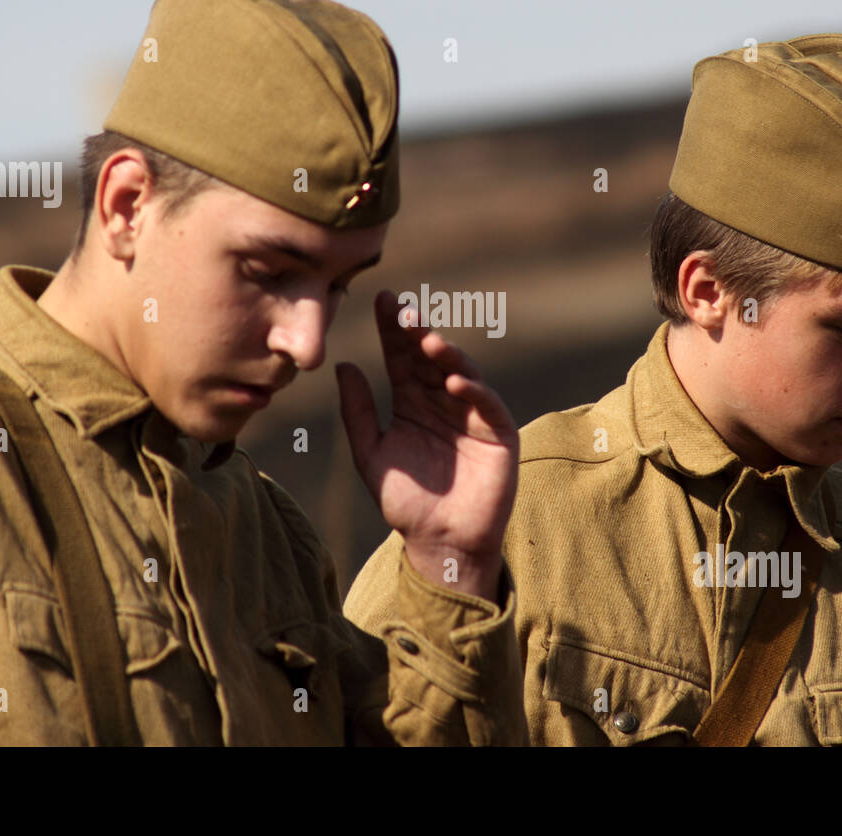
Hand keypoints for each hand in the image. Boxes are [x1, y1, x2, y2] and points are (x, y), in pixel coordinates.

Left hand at [336, 290, 518, 601]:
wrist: (438, 541)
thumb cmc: (406, 501)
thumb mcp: (371, 453)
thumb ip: (357, 412)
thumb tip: (343, 365)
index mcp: (413, 402)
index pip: (402, 357)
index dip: (392, 330)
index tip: (380, 300)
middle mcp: (443, 401)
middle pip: (431, 358)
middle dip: (418, 333)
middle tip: (403, 310)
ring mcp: (472, 414)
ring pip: (461, 372)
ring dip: (447, 354)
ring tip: (428, 340)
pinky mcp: (498, 433)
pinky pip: (487, 405)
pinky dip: (474, 390)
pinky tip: (454, 380)